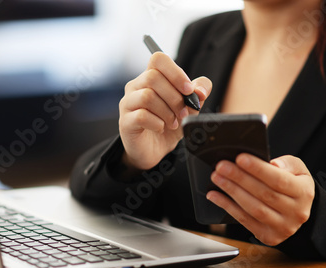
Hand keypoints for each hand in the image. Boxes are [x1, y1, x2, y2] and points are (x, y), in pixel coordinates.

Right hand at [118, 52, 211, 170]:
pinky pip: (141, 116)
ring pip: (147, 96)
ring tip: (174, 123)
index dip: (176, 72)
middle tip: (183, 113)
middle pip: (153, 77)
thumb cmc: (169, 125)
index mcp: (151, 77)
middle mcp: (136, 86)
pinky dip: (157, 123)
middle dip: (174, 97)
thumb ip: (198, 93)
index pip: (158, 59)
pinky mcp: (125, 121)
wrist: (154, 150)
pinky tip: (161, 128)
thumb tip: (200, 91)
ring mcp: (128, 103)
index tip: (188, 90)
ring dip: (167, 111)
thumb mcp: (189, 107)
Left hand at [206, 154, 314, 245]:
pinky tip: (215, 195)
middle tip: (222, 166)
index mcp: (304, 193)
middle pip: (263, 194)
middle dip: (239, 178)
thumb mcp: (298, 170)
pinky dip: (227, 206)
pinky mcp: (268, 236)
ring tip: (217, 178)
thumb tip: (272, 164)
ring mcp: (282, 227)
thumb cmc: (293, 186)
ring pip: (253, 208)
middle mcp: (296, 213)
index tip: (240, 158)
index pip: (279, 180)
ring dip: (231, 192)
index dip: (258, 169)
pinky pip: (244, 220)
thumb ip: (287, 164)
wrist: (297, 212)